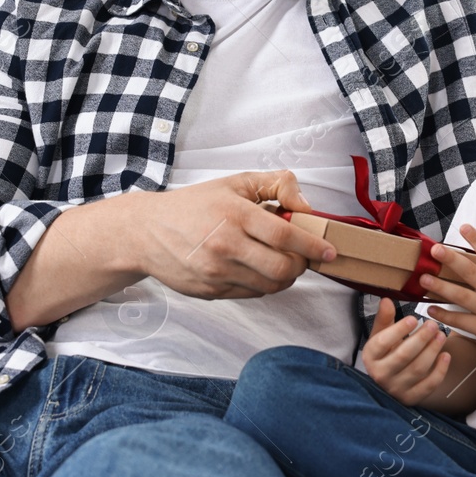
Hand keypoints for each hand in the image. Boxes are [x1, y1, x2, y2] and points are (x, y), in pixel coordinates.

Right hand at [137, 171, 337, 299]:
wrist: (146, 233)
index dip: (313, 245)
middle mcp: (226, 245)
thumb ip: (276, 185)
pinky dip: (263, 284)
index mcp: (235, 214)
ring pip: (270, 286)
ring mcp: (217, 272)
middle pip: (283, 268)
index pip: (286, 235)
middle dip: (301, 265)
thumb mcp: (235, 182)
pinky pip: (251, 294)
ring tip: (280, 261)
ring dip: (285, 277)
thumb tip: (305, 206)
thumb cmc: (194, 205)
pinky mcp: (211, 292)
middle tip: (302, 256)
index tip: (329, 251)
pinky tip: (257, 268)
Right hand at [362, 298, 451, 405]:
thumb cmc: (385, 353)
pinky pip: (428, 385)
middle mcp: (380, 375)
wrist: (387, 382)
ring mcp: (396, 389)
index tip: (414, 318)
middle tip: (433, 324)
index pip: (382, 343)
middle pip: (403, 356)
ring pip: (417, 370)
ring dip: (432, 351)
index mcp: (370, 356)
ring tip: (442, 335)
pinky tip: (446, 356)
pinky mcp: (411, 398)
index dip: (398, 330)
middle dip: (421, 339)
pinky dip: (440, 371)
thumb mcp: (380, 335)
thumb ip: (384, 318)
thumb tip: (387, 300)